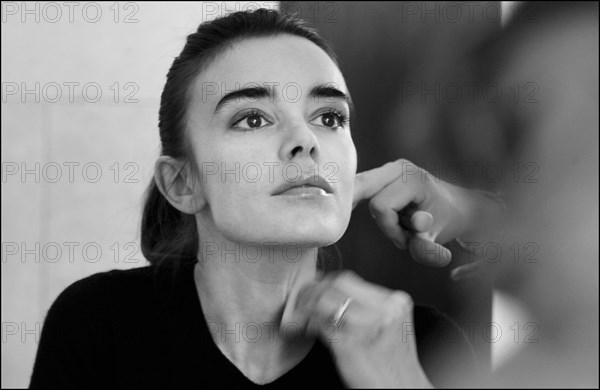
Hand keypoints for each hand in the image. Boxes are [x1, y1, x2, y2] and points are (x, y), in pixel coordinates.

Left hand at [281, 270, 432, 387]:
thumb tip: (329, 292)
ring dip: (304, 305)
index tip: (312, 290)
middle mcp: (385, 310)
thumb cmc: (393, 368)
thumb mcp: (388, 328)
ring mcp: (368, 326)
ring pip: (324, 300)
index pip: (350, 279)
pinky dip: (305, 323)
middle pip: (336, 285)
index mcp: (396, 302)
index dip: (324, 284)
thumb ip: (367, 308)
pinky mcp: (350, 345)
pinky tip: (301, 328)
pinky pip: (319, 324)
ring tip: (298, 314)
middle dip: (312, 291)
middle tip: (300, 300)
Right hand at [353, 159, 482, 266]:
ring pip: (362, 194)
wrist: (458, 206)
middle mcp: (398, 168)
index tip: (406, 240)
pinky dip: (371, 208)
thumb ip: (425, 246)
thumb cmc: (447, 220)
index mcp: (412, 178)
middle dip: (371, 214)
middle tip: (392, 232)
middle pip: (361, 189)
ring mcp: (389, 168)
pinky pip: (362, 190)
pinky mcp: (383, 174)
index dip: (389, 228)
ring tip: (400, 224)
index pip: (381, 206)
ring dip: (378, 216)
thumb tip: (413, 247)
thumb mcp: (437, 236)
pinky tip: (391, 217)